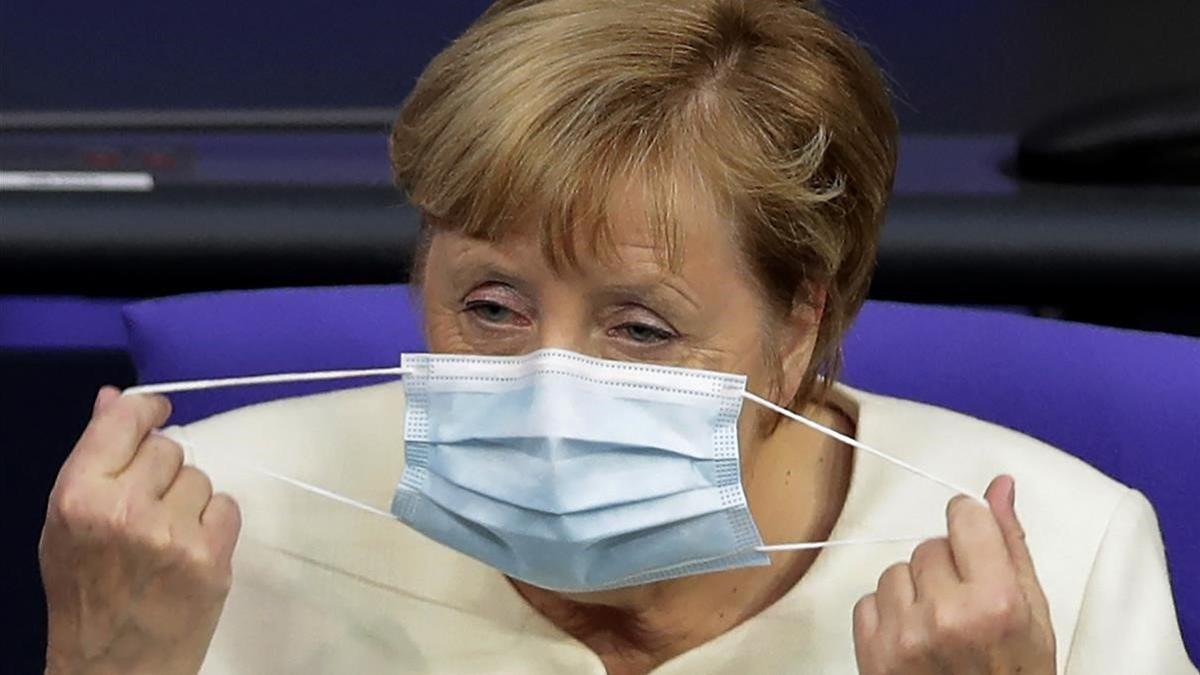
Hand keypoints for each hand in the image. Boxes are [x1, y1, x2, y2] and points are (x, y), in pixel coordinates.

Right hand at [40, 386, 240, 674]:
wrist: (114, 667)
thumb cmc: (85, 592)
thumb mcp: (66, 524)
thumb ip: (93, 458)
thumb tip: (114, 397)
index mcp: (79, 497)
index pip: (125, 422)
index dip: (145, 411)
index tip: (156, 412)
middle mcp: (126, 510)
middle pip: (169, 449)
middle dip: (160, 472)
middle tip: (146, 509)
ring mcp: (172, 533)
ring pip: (200, 477)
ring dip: (188, 500)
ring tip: (164, 537)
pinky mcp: (211, 555)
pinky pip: (227, 505)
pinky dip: (214, 524)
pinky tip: (189, 550)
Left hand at [852, 475, 1055, 673]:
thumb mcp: (1034, 614)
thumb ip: (1011, 545)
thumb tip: (1000, 487)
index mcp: (997, 602)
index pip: (964, 517)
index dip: (970, 529)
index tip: (974, 547)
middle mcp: (947, 616)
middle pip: (928, 546)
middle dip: (946, 568)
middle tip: (966, 607)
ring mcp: (905, 637)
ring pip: (895, 571)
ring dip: (914, 592)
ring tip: (941, 627)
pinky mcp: (874, 654)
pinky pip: (868, 603)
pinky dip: (888, 617)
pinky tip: (916, 641)